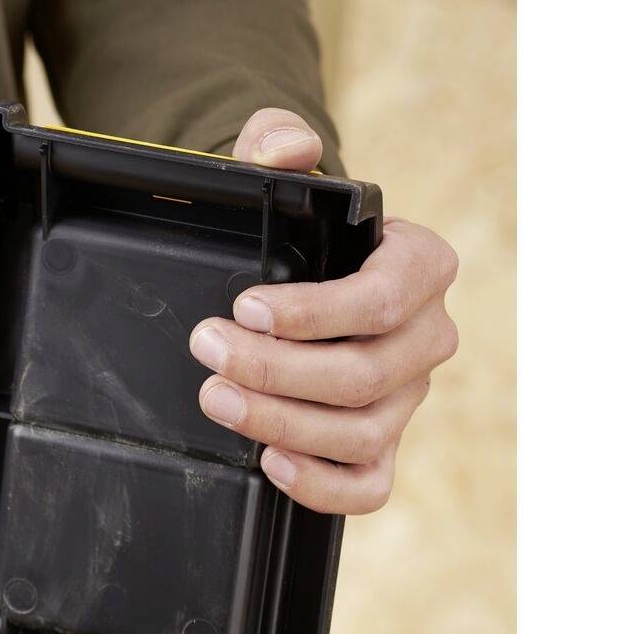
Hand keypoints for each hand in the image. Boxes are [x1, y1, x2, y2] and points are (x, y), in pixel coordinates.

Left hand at [189, 107, 458, 515]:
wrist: (291, 283)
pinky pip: (367, 487)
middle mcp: (425, 336)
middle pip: (365, 374)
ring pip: (361, 430)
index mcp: (421, 266)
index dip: (315, 312)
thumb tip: (283, 149)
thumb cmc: (291, 234)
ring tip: (216, 399)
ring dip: (281, 423)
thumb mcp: (277, 176)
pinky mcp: (379, 448)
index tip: (244, 307)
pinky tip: (269, 463)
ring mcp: (405, 398)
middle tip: (209, 352)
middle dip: (277, 369)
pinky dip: (321, 486)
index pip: (386, 298)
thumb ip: (274, 145)